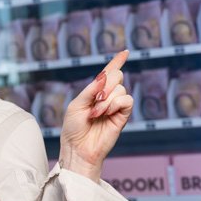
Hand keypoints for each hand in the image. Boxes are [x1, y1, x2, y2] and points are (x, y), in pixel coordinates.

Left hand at [58, 50, 132, 181]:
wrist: (78, 147)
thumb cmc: (74, 128)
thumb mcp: (76, 104)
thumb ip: (91, 90)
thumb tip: (104, 76)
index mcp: (95, 91)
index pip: (108, 73)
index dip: (116, 62)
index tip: (125, 52)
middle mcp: (107, 96)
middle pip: (117, 76)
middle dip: (106, 85)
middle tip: (95, 100)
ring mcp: (116, 106)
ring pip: (121, 88)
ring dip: (106, 99)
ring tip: (96, 113)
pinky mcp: (123, 116)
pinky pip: (127, 100)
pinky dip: (115, 103)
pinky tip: (106, 113)